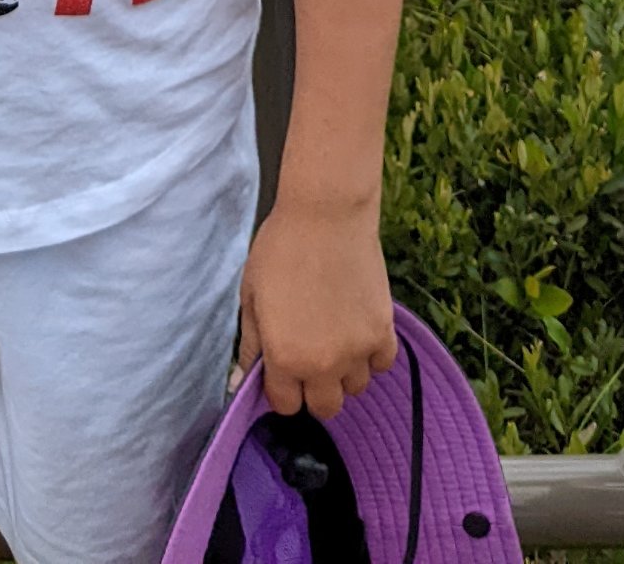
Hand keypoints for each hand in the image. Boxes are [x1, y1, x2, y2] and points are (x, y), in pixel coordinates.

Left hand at [236, 192, 395, 419]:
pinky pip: (381, 364)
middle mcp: (323, 364)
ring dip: (344, 372)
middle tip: (309, 356)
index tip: (281, 369)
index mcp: (284, 358)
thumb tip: (240, 382)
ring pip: (355, 388)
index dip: (281, 389)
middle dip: (313, 389)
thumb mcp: (251, 295)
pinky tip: (358, 330)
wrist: (326, 215)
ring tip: (334, 337)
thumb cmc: (280, 249)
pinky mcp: (383, 331)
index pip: (285, 405)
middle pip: (324, 408)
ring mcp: (357, 350)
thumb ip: (249, 344)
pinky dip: (372, 355)